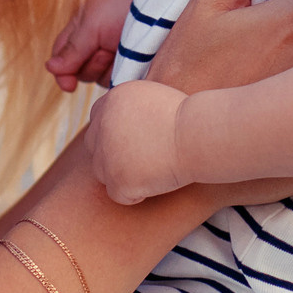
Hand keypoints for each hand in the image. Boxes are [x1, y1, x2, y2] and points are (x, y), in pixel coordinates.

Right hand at [46, 0, 137, 91]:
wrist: (166, 11)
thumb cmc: (128, 9)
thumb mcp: (94, 22)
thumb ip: (72, 47)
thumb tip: (49, 68)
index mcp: (83, 28)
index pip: (61, 54)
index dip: (62, 69)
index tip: (68, 84)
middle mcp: (96, 45)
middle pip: (77, 71)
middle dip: (90, 65)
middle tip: (106, 49)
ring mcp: (115, 58)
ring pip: (97, 79)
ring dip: (106, 69)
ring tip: (124, 51)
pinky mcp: (132, 69)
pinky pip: (117, 83)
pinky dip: (122, 76)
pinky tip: (133, 63)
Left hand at [89, 80, 188, 204]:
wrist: (198, 135)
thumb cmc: (188, 117)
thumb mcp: (153, 97)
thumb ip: (131, 108)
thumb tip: (126, 124)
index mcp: (110, 101)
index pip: (99, 121)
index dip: (115, 134)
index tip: (135, 141)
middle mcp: (101, 125)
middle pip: (95, 147)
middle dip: (114, 155)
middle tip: (142, 160)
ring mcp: (106, 155)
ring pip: (102, 172)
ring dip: (123, 175)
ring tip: (152, 172)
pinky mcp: (117, 180)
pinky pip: (118, 195)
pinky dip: (135, 194)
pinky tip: (156, 184)